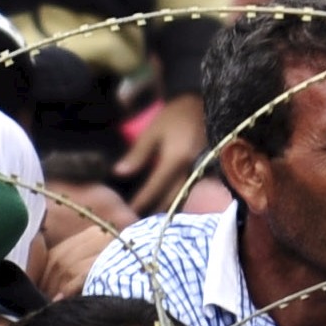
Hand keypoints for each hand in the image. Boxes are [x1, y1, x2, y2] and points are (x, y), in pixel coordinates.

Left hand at [121, 92, 209, 215]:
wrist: (199, 104)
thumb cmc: (173, 116)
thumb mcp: (152, 132)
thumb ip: (137, 154)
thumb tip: (119, 173)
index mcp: (176, 160)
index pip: (155, 188)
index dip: (141, 202)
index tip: (127, 214)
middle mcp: (191, 170)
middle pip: (171, 199)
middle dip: (154, 211)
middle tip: (138, 221)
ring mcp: (201, 172)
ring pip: (183, 198)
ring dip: (167, 207)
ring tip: (150, 216)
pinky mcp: (206, 172)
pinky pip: (190, 191)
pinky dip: (177, 198)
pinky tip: (167, 203)